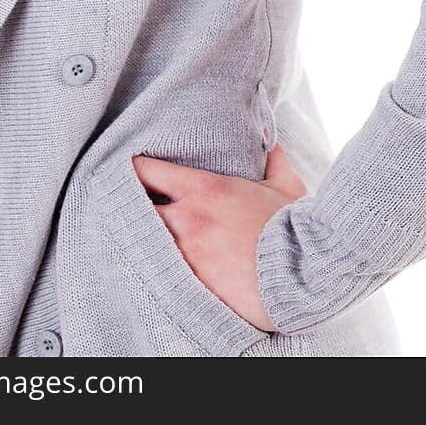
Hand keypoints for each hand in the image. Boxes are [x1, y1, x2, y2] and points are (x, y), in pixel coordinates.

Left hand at [131, 142, 308, 332]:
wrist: (300, 275)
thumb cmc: (292, 229)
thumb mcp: (285, 186)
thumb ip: (272, 159)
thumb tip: (270, 138)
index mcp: (204, 189)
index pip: (148, 171)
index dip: (136, 169)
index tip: (133, 170)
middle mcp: (187, 219)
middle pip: (135, 208)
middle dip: (129, 206)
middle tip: (126, 207)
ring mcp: (184, 254)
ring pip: (141, 244)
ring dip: (139, 240)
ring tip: (132, 240)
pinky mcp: (188, 285)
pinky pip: (157, 274)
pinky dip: (152, 269)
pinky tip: (149, 270)